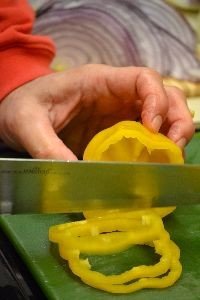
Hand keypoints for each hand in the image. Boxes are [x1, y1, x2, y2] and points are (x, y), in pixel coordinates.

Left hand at [0, 64, 194, 159]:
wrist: (18, 115)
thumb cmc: (23, 108)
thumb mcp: (27, 124)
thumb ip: (46, 146)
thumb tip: (73, 174)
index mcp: (99, 81)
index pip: (143, 79)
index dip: (157, 101)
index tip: (152, 130)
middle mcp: (116, 95)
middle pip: (164, 96)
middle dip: (176, 120)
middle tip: (173, 150)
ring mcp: (119, 114)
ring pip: (162, 116)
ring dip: (171, 137)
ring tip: (168, 160)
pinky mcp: (116, 132)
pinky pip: (147, 137)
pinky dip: (156, 150)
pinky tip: (151, 165)